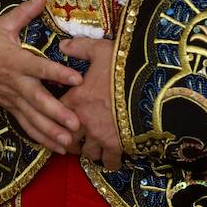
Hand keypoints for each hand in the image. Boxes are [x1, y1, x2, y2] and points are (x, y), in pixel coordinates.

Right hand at [0, 0, 83, 153]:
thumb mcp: (2, 23)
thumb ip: (25, 12)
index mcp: (15, 60)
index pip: (39, 67)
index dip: (58, 73)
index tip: (77, 79)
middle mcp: (14, 82)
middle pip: (37, 100)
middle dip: (57, 113)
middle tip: (76, 123)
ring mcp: (11, 98)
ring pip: (32, 118)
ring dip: (50, 131)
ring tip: (69, 141)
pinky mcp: (9, 106)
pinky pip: (25, 124)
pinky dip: (40, 136)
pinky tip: (56, 146)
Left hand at [58, 36, 121, 169]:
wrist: (152, 86)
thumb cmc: (124, 66)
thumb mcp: (100, 50)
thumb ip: (80, 47)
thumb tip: (62, 44)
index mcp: (75, 99)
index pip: (55, 114)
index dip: (57, 118)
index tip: (61, 118)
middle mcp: (82, 121)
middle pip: (68, 140)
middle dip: (71, 141)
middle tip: (76, 139)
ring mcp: (99, 136)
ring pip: (88, 153)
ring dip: (90, 151)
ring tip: (94, 148)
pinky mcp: (117, 146)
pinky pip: (109, 161)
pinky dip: (110, 161)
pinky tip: (113, 159)